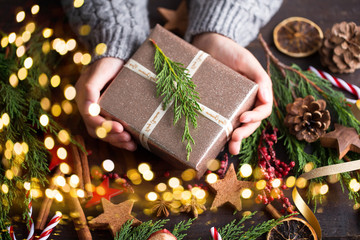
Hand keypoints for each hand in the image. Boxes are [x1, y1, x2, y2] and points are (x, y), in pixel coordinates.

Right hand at [75, 57, 135, 150]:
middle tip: (127, 138)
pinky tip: (131, 143)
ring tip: (131, 144)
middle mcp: (88, 107)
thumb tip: (88, 109)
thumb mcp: (100, 71)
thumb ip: (91, 88)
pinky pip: (111, 131)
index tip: (119, 128)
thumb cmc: (108, 62)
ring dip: (116, 141)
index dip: (103, 126)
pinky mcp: (108, 115)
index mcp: (84, 97)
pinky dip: (120, 139)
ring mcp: (98, 112)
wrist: (118, 57)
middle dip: (112, 136)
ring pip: (103, 133)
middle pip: (96, 129)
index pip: (90, 118)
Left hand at [192, 33, 272, 154]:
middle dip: (245, 133)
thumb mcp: (246, 61)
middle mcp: (247, 101)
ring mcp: (233, 105)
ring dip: (237, 138)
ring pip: (239, 126)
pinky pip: (224, 122)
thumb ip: (260, 78)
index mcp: (258, 92)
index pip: (263, 110)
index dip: (256, 117)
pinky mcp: (219, 106)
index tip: (243, 119)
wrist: (208, 45)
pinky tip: (220, 142)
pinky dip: (223, 133)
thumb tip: (268, 97)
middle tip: (235, 140)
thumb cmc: (230, 51)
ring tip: (231, 148)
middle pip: (251, 123)